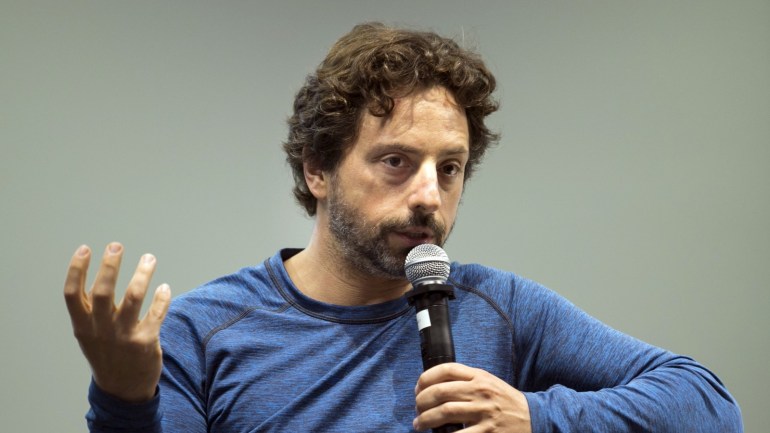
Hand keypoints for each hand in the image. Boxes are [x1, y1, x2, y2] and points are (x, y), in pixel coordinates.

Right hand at [63, 242, 170, 402]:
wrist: (123, 390)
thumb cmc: (107, 353)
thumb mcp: (90, 334)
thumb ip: (92, 309)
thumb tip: (102, 271)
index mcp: (83, 326)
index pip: (72, 294)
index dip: (76, 270)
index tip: (85, 249)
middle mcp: (100, 330)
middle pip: (102, 292)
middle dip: (109, 266)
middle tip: (116, 245)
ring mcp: (123, 336)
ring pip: (133, 297)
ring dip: (142, 274)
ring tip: (149, 258)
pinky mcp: (146, 341)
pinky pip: (156, 312)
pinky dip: (162, 297)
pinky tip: (164, 288)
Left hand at [414, 363, 530, 432]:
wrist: (534, 417)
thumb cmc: (506, 401)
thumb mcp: (488, 382)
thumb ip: (466, 380)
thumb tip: (434, 385)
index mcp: (479, 376)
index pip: (446, 369)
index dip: (426, 378)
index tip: (418, 388)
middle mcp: (480, 391)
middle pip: (440, 392)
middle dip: (421, 401)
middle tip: (417, 409)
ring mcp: (484, 412)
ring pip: (445, 412)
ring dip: (425, 419)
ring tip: (419, 424)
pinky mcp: (488, 432)